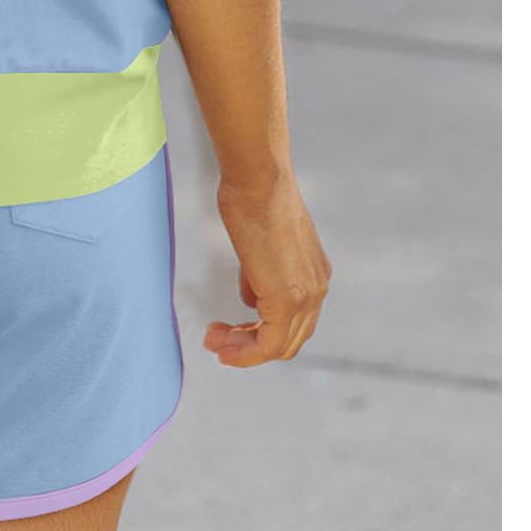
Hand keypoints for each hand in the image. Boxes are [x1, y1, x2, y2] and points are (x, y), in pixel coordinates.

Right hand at [204, 169, 330, 367]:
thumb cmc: (252, 195)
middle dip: (250, 344)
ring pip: (278, 346)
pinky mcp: (288, 300)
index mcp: (315, 273)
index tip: (230, 329)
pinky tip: (221, 345)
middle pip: (288, 339)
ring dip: (243, 350)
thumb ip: (260, 273)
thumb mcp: (260, 242)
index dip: (260, 330)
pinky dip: (244, 352)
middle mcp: (317, 289)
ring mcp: (306, 296)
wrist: (258, 178)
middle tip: (217, 339)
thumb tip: (251, 297)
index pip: (293, 320)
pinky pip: (268, 344)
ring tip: (213, 342)